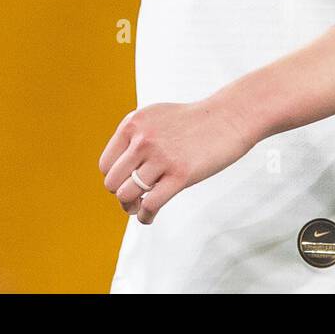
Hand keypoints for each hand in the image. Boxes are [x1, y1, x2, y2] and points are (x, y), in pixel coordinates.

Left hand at [98, 97, 255, 223]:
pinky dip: (145, 216)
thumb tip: (116, 169)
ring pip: (127, 195)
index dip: (114, 178)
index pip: (106, 164)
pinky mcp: (180, 174)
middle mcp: (143, 138)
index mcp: (134, 123)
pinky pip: (149, 205)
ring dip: (131, 207)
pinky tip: (150, 216)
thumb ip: (135, 136)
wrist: (228, 117)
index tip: (127, 182)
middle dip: (121, 195)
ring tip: (141, 207)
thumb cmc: (193, 121)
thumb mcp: (156, 117)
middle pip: (112, 183)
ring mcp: (162, 156)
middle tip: (133, 198)